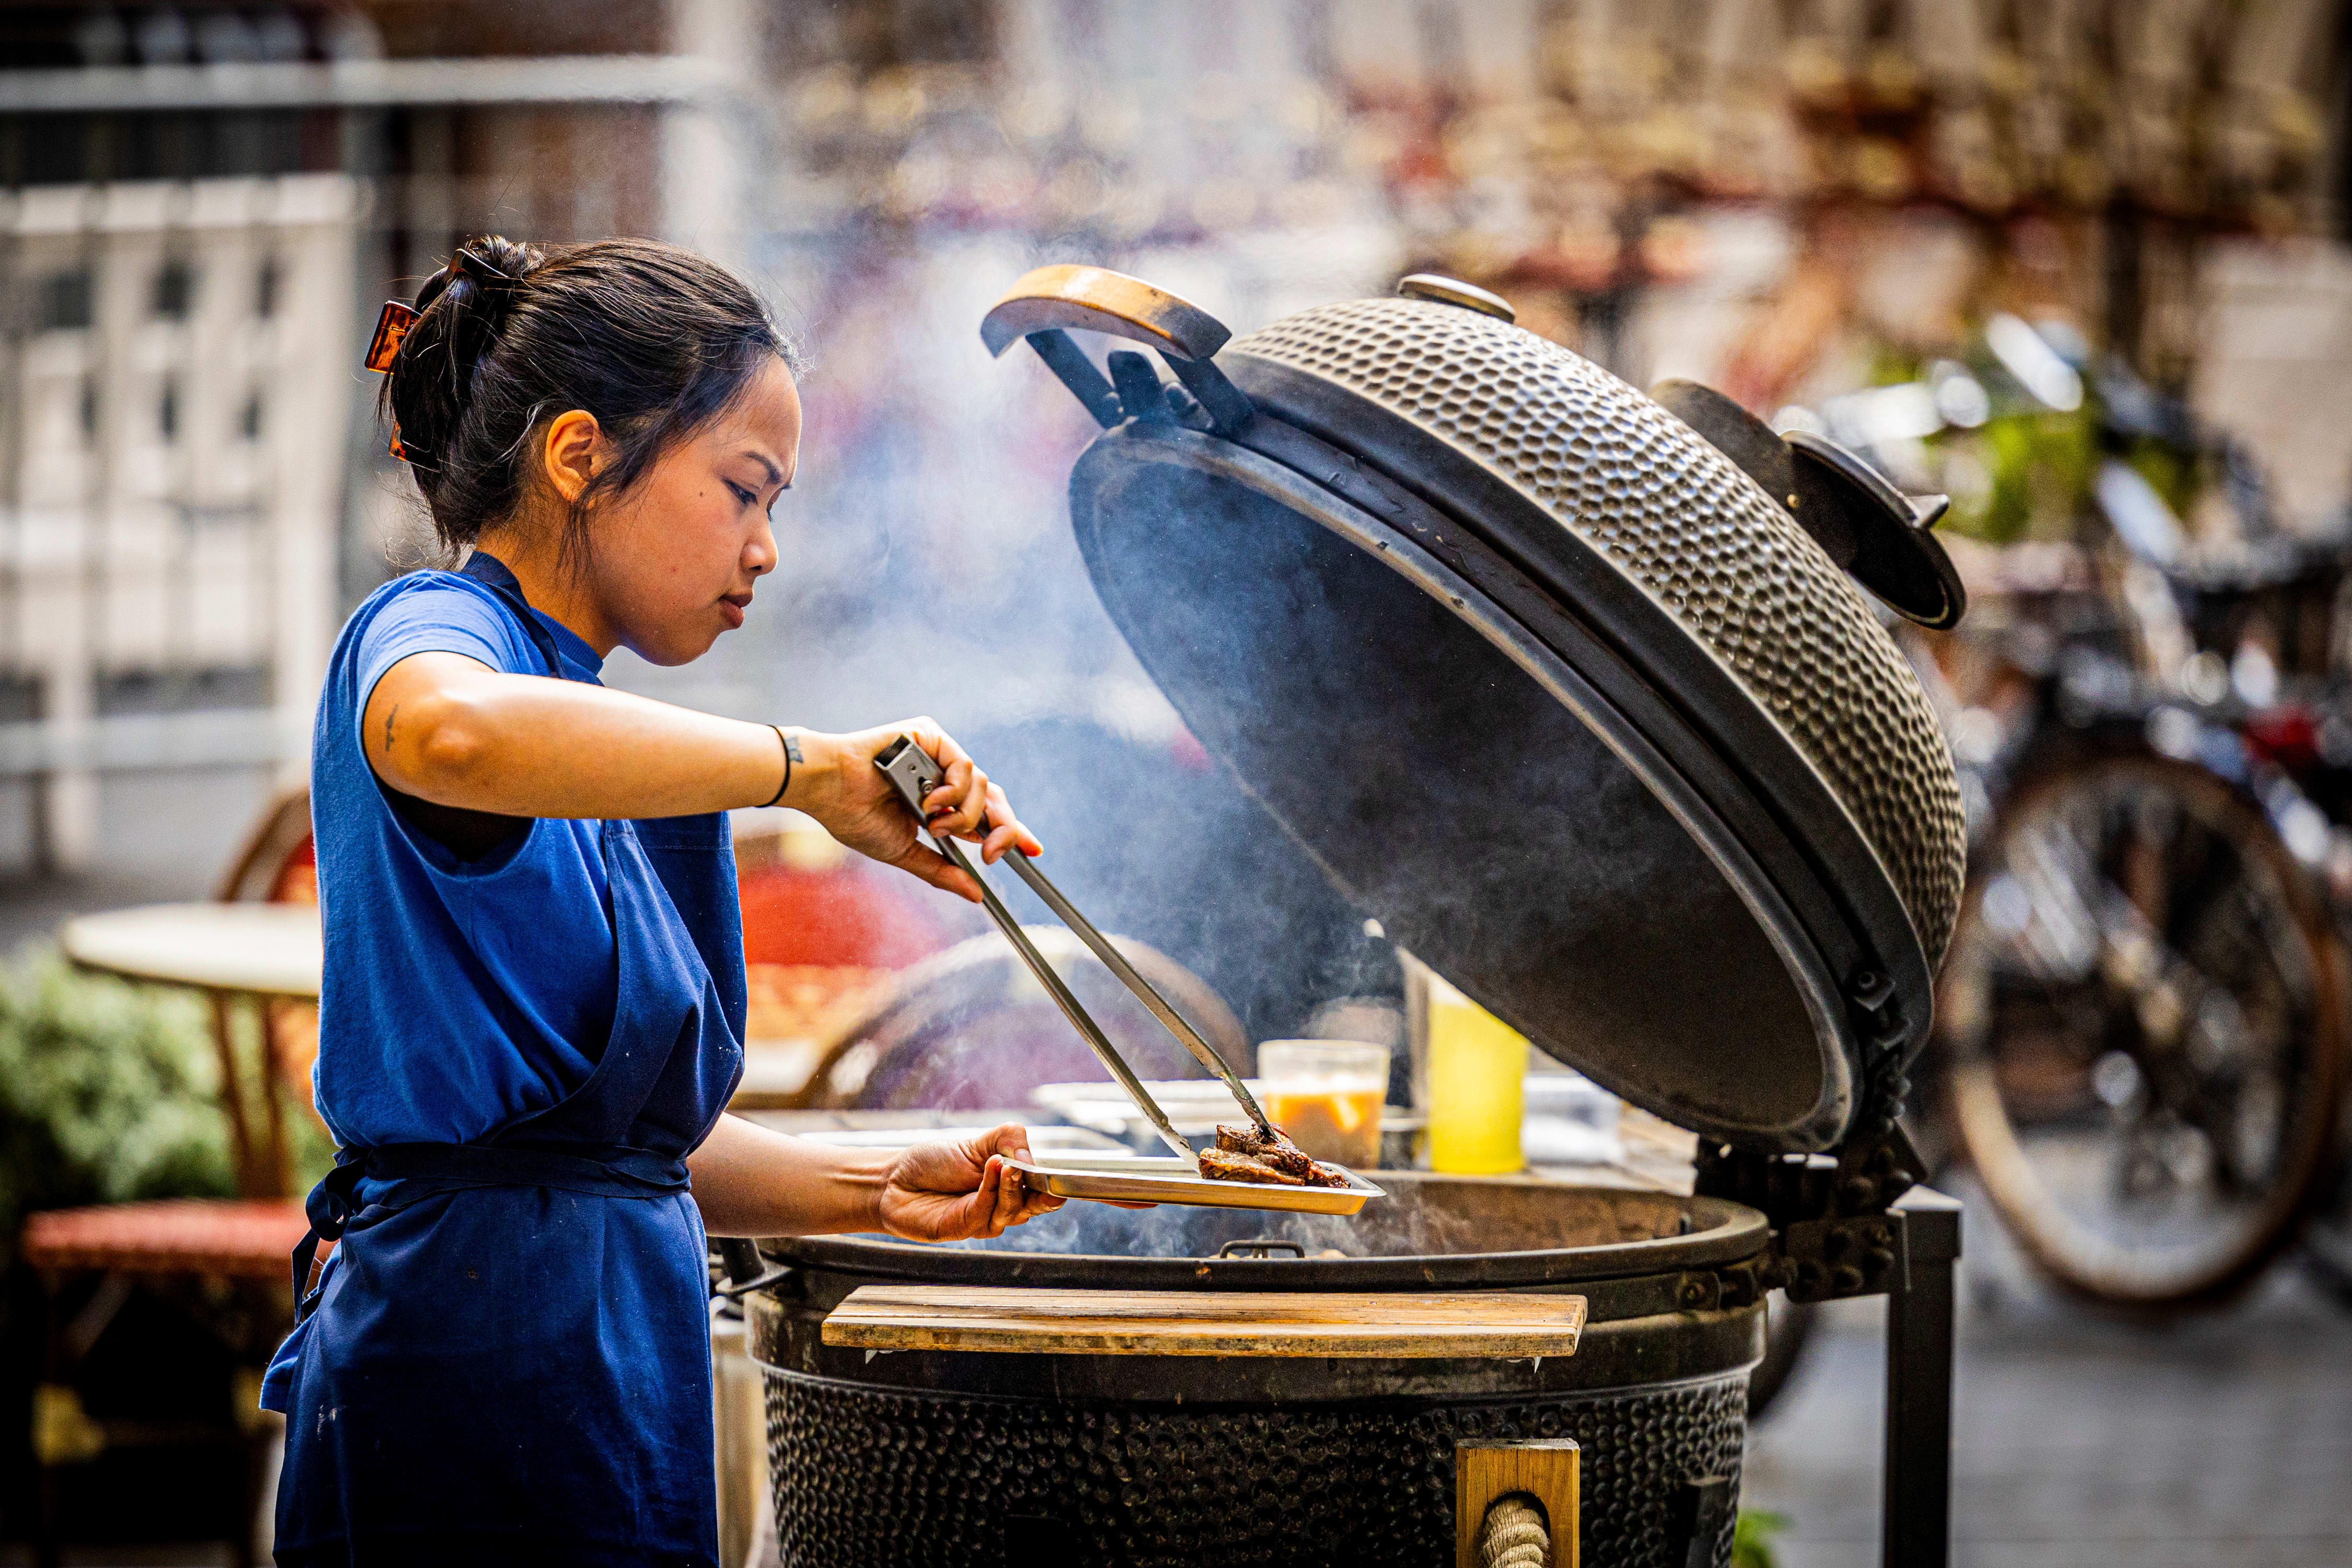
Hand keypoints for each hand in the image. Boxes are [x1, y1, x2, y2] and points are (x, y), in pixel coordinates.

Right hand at [789, 718, 1041, 902]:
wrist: (828, 790)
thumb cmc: (856, 818)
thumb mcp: (906, 852)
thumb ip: (941, 871)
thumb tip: (976, 895)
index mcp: (939, 805)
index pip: (986, 817)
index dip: (1011, 832)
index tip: (1034, 851)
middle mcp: (943, 778)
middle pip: (993, 800)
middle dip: (1002, 829)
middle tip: (995, 853)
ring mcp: (939, 756)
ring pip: (982, 786)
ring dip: (963, 815)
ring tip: (932, 823)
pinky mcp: (932, 736)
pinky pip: (966, 765)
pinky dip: (954, 789)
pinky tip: (930, 801)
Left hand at [874, 1124, 1065, 1242]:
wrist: (895, 1179)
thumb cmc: (935, 1162)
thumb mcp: (977, 1141)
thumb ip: (1009, 1139)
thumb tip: (1029, 1160)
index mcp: (1009, 1187)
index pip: (1041, 1192)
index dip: (1054, 1188)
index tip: (1061, 1181)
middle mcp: (1000, 1207)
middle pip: (1032, 1206)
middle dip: (1038, 1191)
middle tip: (1028, 1169)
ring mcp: (983, 1220)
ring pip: (1011, 1210)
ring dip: (1011, 1186)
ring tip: (1003, 1163)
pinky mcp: (963, 1228)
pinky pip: (985, 1211)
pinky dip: (991, 1188)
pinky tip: (990, 1167)